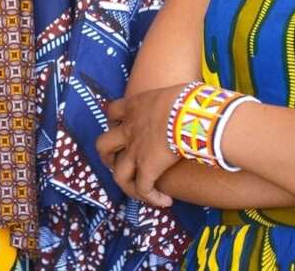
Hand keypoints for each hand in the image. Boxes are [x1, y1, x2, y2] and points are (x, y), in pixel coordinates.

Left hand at [97, 82, 193, 208]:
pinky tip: (165, 202)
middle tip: (116, 161)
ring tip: (136, 190)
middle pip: (103, 144)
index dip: (113, 121)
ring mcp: (135, 151)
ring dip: (125, 183)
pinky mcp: (147, 168)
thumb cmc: (187, 99)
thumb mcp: (172, 92)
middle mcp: (129, 130)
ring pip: (118, 173)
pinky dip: (152, 198)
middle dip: (107, 155)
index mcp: (134, 107)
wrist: (188, 114)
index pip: (113, 111)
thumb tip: (191, 102)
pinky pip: (144, 189)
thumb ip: (172, 99)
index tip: (121, 126)